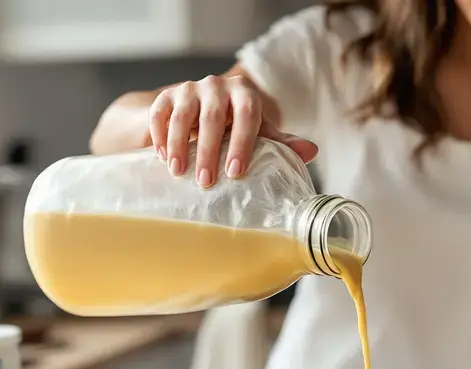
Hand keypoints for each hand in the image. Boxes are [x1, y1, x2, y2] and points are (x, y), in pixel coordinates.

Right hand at [148, 75, 317, 187]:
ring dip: (179, 146)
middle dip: (208, 152)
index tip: (235, 172)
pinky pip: (159, 115)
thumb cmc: (234, 125)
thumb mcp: (257, 131)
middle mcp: (217, 85)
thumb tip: (311, 152)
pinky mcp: (165, 96)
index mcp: (244, 93)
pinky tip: (162, 158)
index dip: (242, 143)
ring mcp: (189, 89)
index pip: (246, 115)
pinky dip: (159, 137)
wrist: (198, 110)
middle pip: (212, 117)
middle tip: (206, 182)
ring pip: (182, 116)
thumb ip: (280, 142)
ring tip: (178, 173)